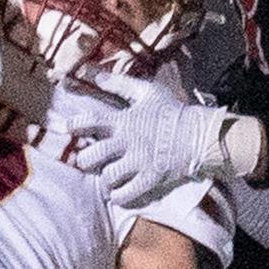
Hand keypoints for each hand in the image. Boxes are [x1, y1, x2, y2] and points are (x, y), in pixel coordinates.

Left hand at [68, 70, 263, 206]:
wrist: (200, 135)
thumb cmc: (172, 111)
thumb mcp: (146, 92)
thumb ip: (117, 83)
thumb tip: (90, 71)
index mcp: (124, 120)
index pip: (91, 121)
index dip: (75, 125)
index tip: (68, 127)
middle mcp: (128, 142)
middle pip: (92, 156)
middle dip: (85, 160)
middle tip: (88, 160)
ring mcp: (139, 162)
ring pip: (107, 177)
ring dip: (104, 179)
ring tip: (108, 176)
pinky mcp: (151, 179)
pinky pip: (126, 195)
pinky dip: (119, 196)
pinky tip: (119, 192)